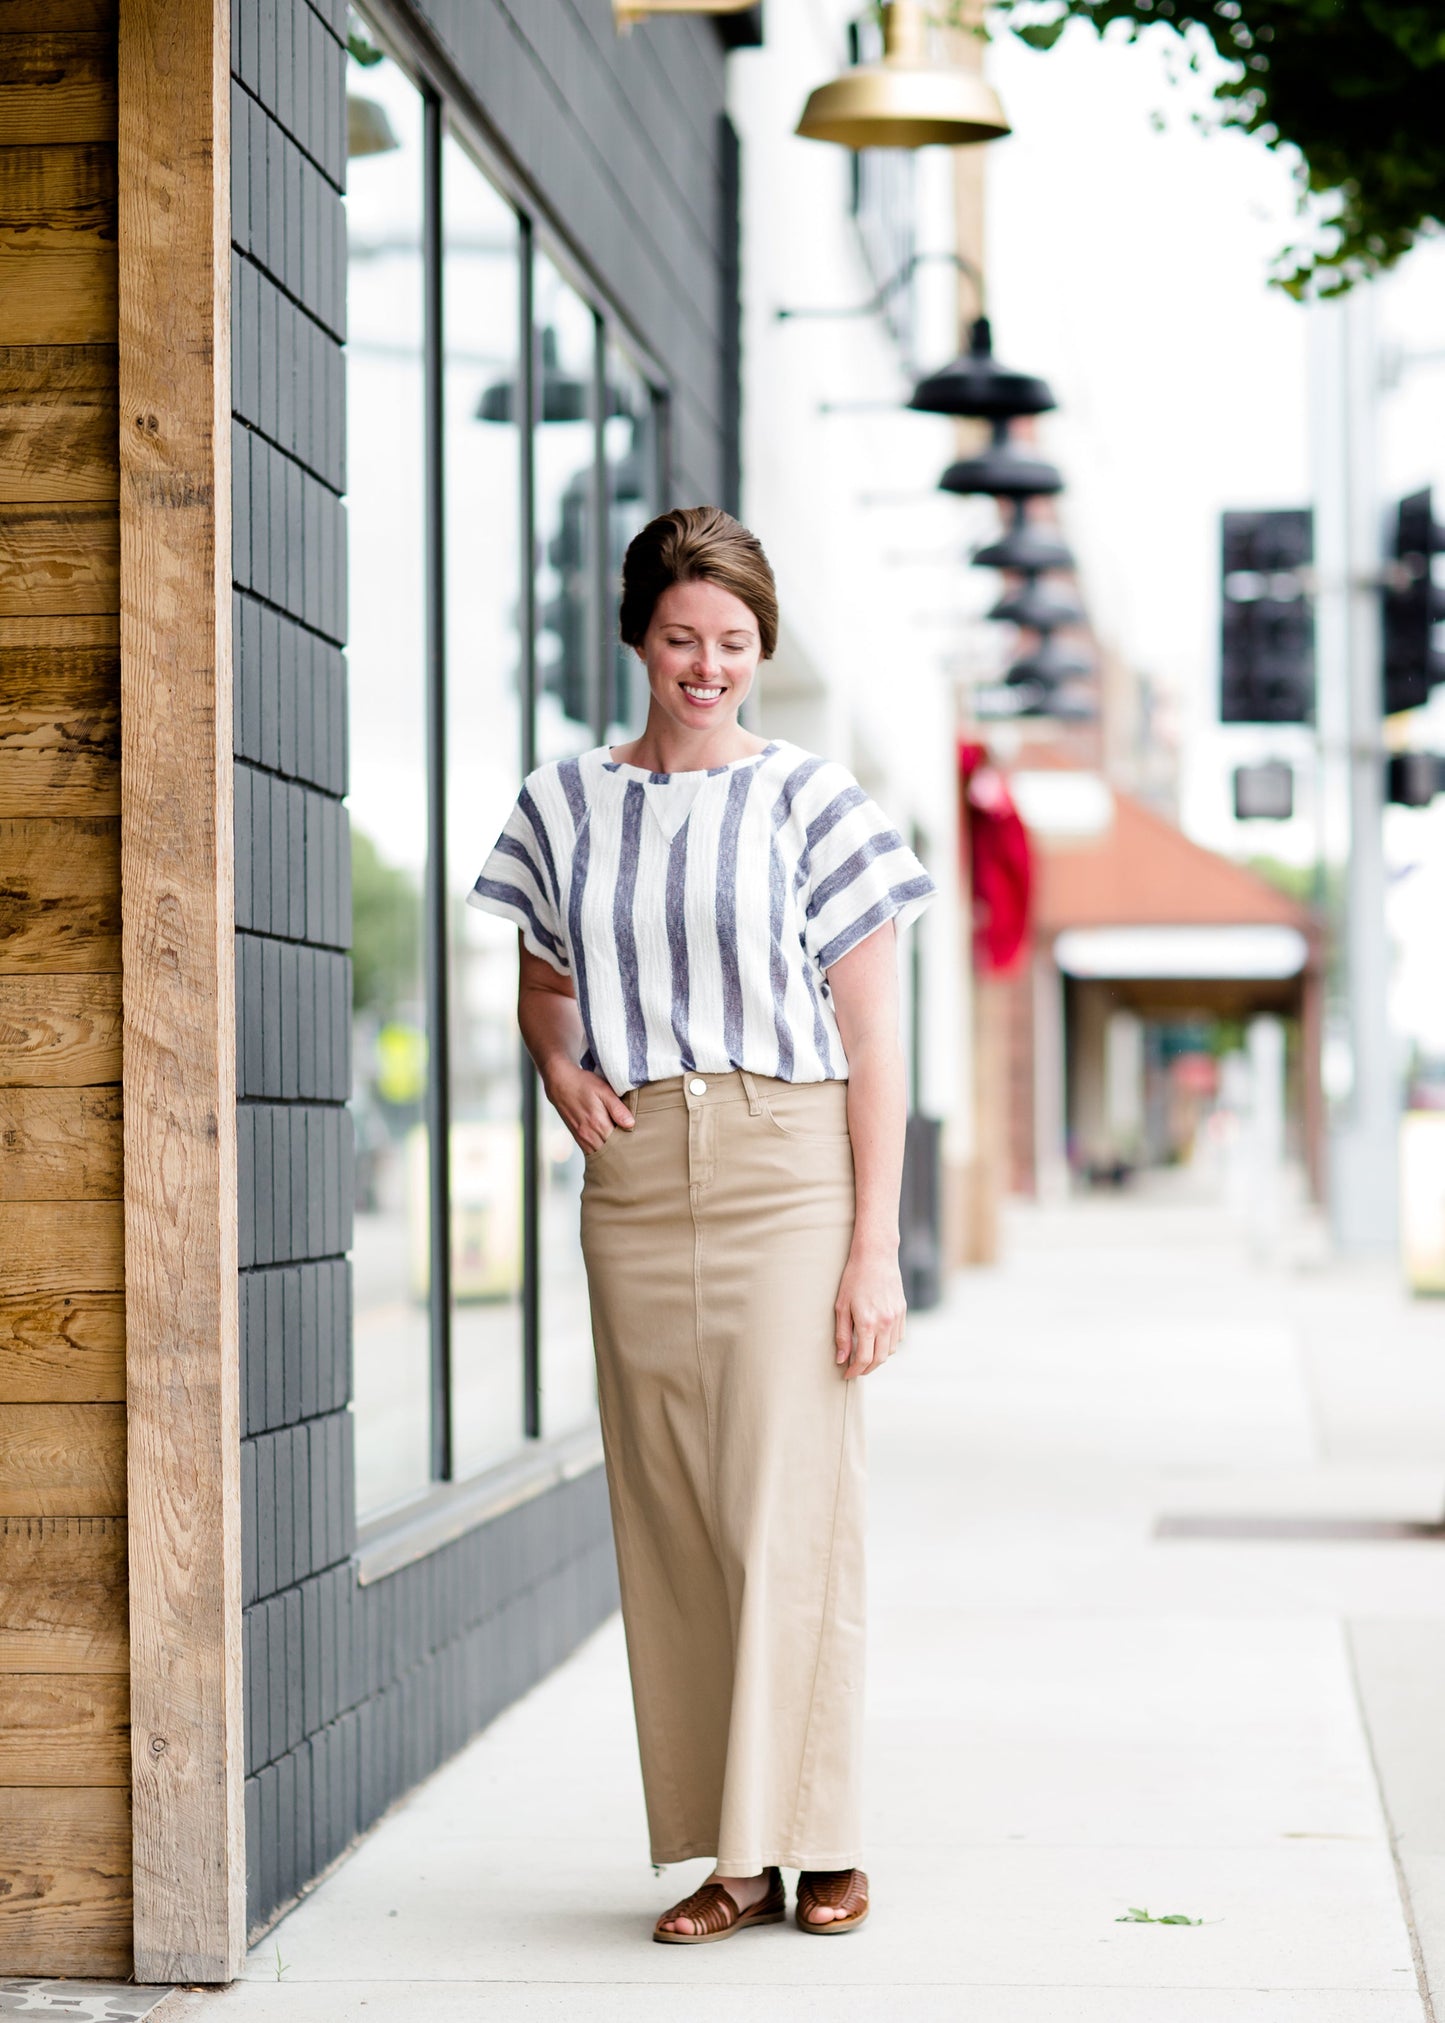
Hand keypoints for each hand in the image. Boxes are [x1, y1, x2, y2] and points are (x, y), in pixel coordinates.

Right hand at [545, 1059, 633, 1154]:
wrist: (560, 1083)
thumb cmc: (583, 1084)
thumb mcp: (604, 1090)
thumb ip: (617, 1109)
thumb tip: (631, 1124)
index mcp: (598, 1124)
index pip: (620, 1143)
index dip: (632, 1143)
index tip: (640, 1142)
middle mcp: (589, 1135)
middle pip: (611, 1152)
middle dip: (623, 1151)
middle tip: (635, 1148)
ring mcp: (582, 1138)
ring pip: (600, 1155)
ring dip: (612, 1153)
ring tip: (624, 1150)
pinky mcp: (577, 1137)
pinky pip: (591, 1152)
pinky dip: (601, 1152)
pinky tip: (609, 1148)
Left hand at [833, 1245, 905, 1378]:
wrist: (876, 1256)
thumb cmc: (854, 1278)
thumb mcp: (841, 1306)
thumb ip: (842, 1335)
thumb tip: (841, 1359)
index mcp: (868, 1323)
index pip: (864, 1359)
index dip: (854, 1371)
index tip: (846, 1374)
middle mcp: (885, 1323)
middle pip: (879, 1359)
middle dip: (867, 1369)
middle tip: (855, 1370)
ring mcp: (896, 1318)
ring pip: (891, 1350)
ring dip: (878, 1358)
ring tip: (865, 1357)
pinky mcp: (902, 1311)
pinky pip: (898, 1338)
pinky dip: (888, 1346)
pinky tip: (877, 1343)